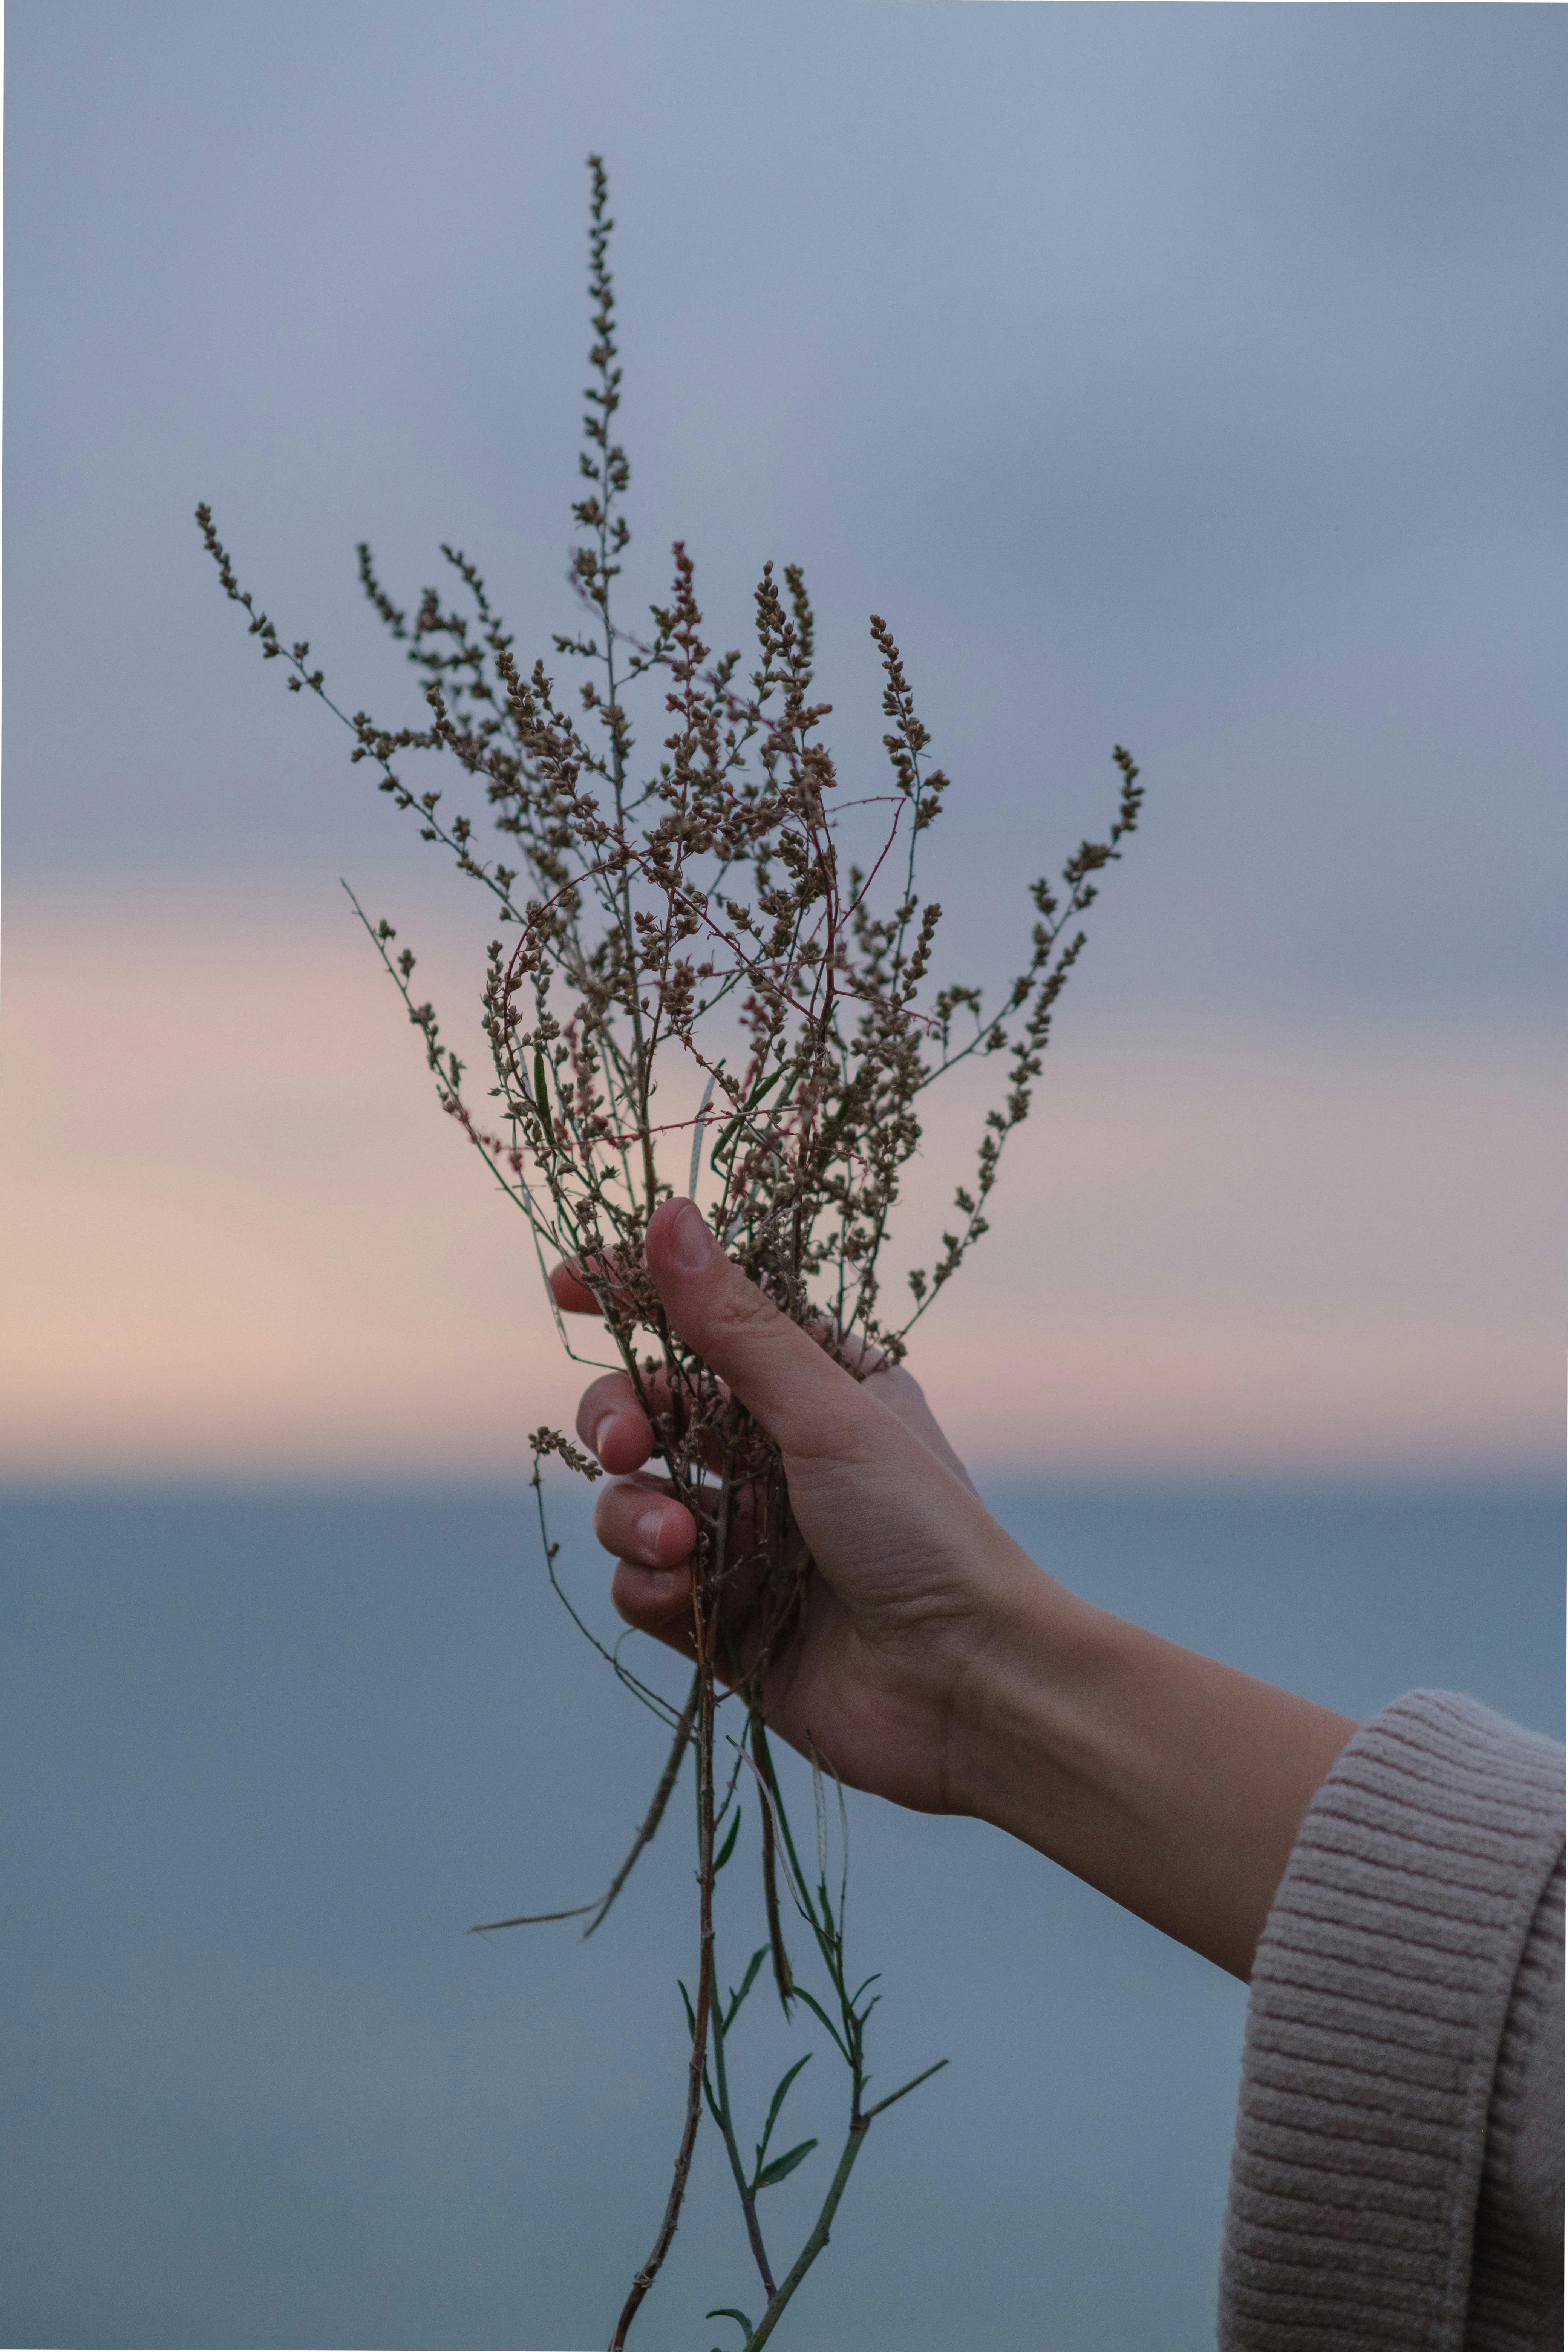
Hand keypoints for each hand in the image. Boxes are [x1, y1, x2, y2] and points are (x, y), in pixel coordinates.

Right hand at [555, 1196, 1039, 1816]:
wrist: (964, 1687)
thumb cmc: (923, 1532)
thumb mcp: (827, 1411)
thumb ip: (735, 1324)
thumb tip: (669, 1215)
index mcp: (820, 1390)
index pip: (708, 1321)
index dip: (634, 1298)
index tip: (565, 1285)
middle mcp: (778, 1459)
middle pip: (652, 1410)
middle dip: (619, 1418)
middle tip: (626, 1442)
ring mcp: (747, 1541)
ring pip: (635, 1499)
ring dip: (635, 1513)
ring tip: (678, 1544)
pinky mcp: (724, 1620)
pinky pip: (643, 1584)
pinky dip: (648, 1585)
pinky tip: (681, 1597)